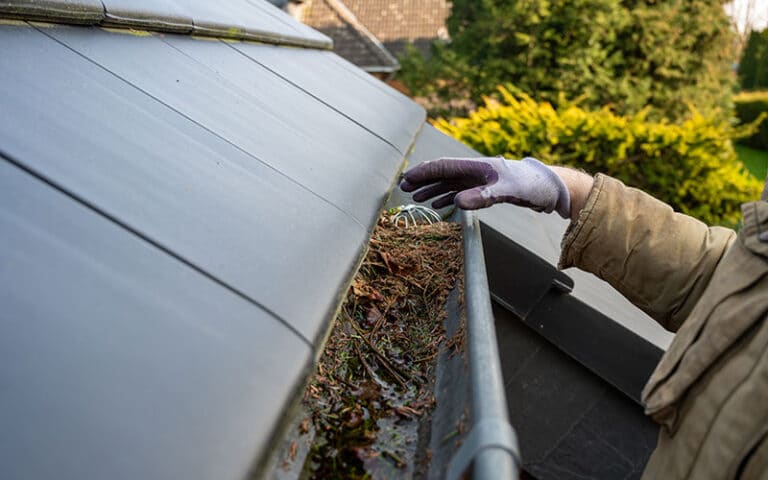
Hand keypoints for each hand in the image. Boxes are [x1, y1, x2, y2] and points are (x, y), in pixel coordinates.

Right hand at [400, 156, 570, 217]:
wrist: (549, 187)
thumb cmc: (531, 185)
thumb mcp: (508, 191)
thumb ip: (483, 196)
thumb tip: (456, 203)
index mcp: (477, 165)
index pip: (443, 167)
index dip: (423, 173)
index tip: (406, 180)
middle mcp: (475, 170)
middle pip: (442, 173)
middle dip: (422, 180)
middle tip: (403, 189)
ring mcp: (480, 179)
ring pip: (449, 183)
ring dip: (432, 189)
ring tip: (416, 197)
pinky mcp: (486, 189)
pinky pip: (460, 191)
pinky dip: (447, 197)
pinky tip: (439, 205)